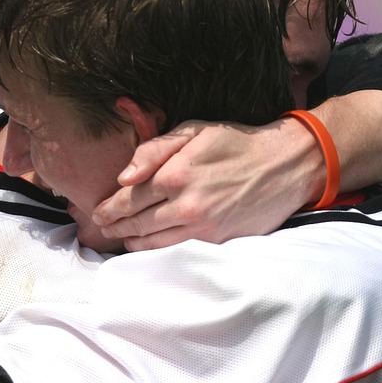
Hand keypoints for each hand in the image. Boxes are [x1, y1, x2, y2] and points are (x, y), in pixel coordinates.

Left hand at [92, 119, 322, 250]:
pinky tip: (149, 246)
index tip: (97, 212)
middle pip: (135, 223)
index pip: (128, 198)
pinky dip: (157, 251)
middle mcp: (185, 205)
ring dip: (132, 241)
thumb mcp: (195, 130)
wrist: (284, 166)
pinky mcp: (216, 241)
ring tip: (122, 237)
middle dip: (114, 226)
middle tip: (101, 227)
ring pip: (152, 243)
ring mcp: (201, 227)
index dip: (108, 207)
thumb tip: (123, 177)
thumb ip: (155, 149)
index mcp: (175, 174)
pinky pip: (175, 251)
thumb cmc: (237, 143)